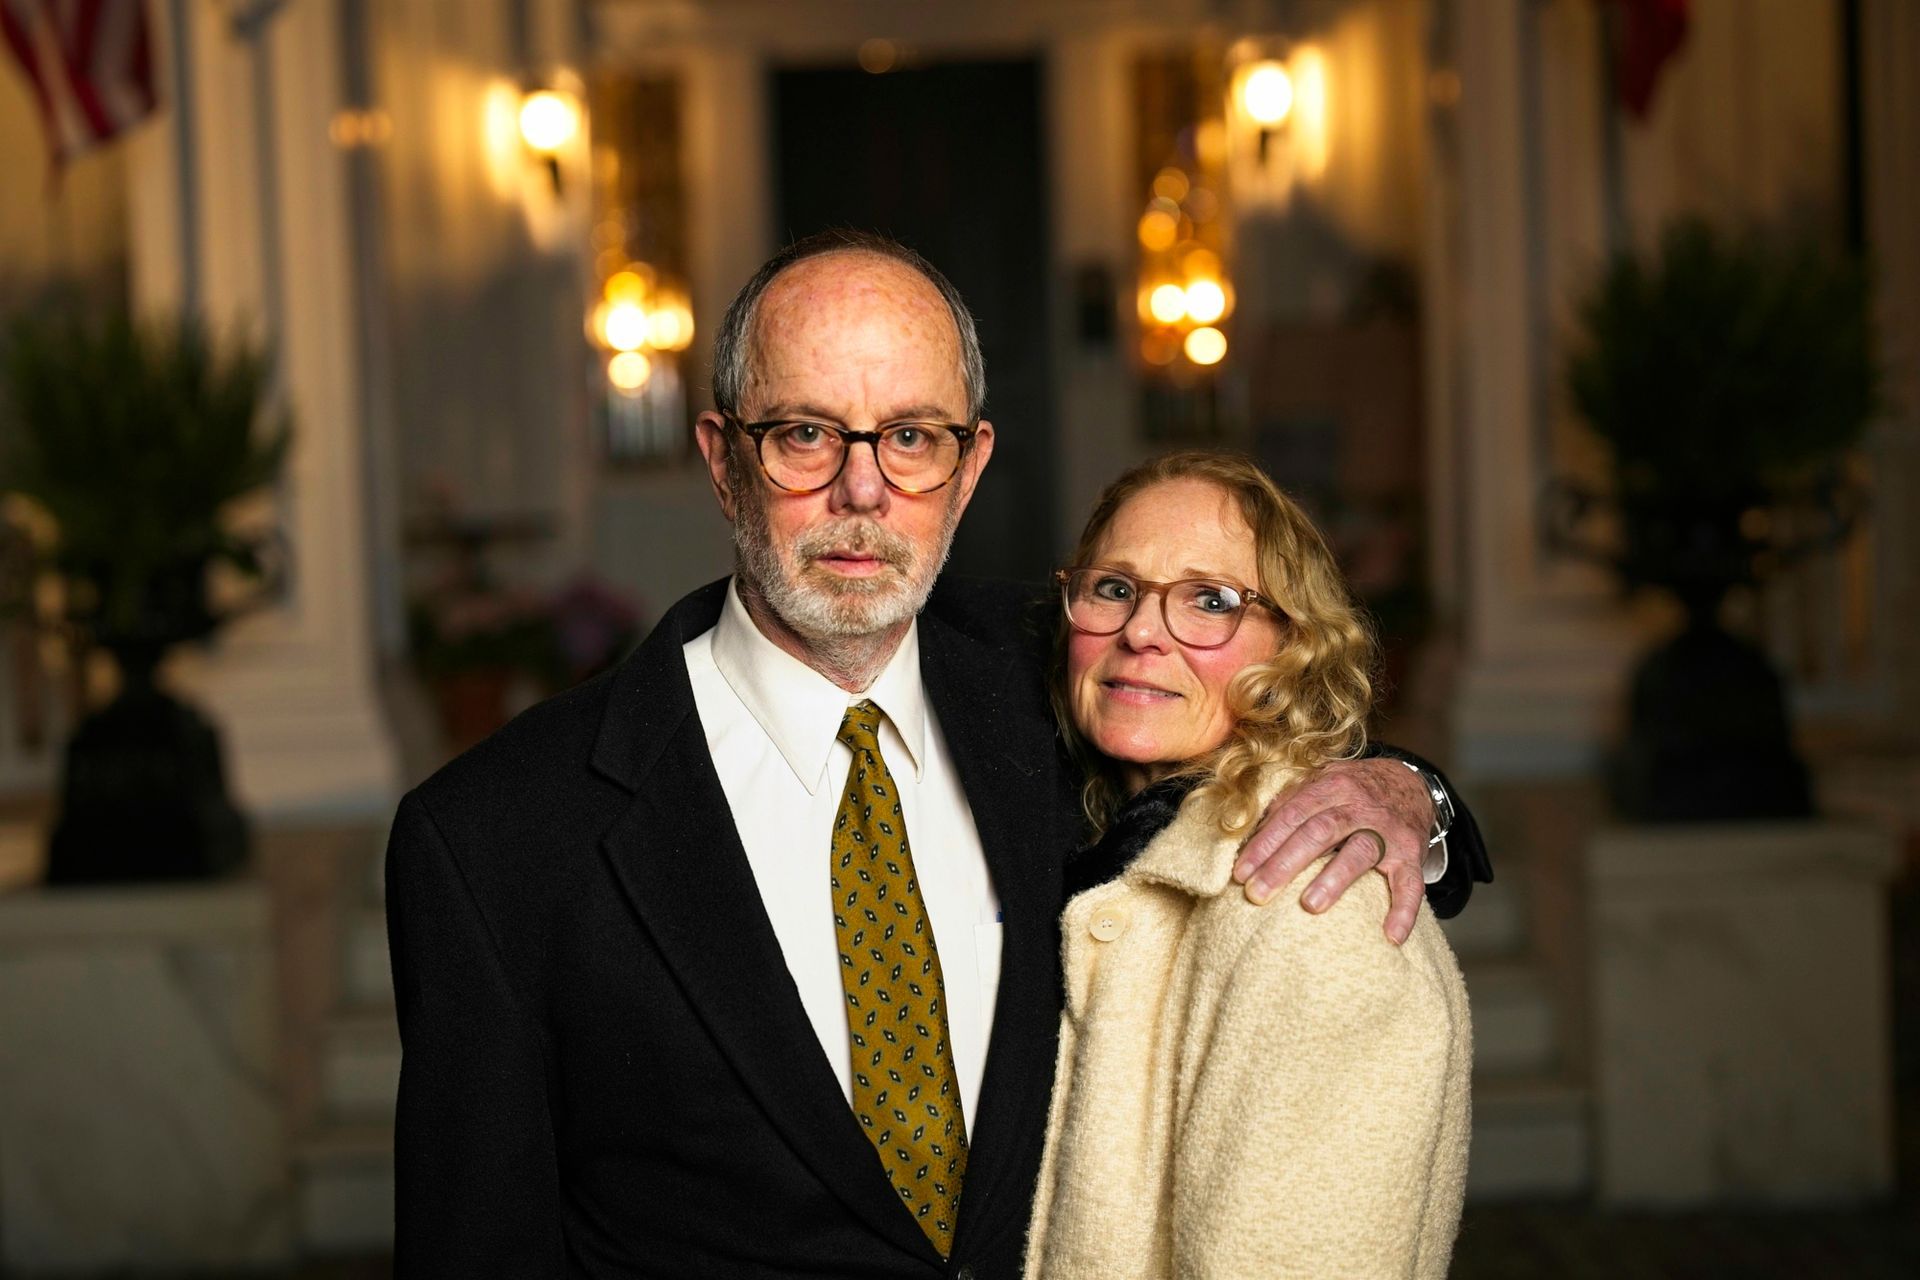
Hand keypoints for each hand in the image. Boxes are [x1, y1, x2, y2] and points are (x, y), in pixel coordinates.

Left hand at [1231, 758, 1434, 943]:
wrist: (1411, 785)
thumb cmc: (1353, 792)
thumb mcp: (1321, 784)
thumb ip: (1289, 802)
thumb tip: (1246, 829)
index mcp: (1332, 785)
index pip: (1292, 813)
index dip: (1265, 842)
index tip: (1241, 872)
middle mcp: (1360, 805)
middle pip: (1319, 832)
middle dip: (1285, 863)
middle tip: (1257, 893)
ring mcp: (1388, 830)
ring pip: (1361, 852)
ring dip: (1334, 879)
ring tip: (1310, 906)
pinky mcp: (1411, 854)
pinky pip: (1411, 884)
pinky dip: (1404, 910)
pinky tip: (1391, 936)